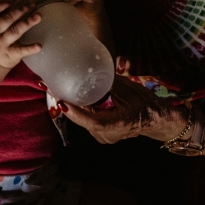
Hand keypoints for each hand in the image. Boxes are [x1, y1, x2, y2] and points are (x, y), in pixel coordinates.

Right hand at [0, 0, 41, 69]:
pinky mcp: (10, 54)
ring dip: (27, 22)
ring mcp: (2, 44)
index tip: (12, 0)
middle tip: (32, 4)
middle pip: (7, 19)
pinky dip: (30, 48)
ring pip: (15, 31)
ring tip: (38, 16)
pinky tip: (39, 45)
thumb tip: (15, 2)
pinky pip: (21, 50)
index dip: (1, 5)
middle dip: (20, 10)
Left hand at [60, 75, 186, 143]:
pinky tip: (67, 95)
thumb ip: (113, 83)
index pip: (94, 121)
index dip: (77, 113)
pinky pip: (86, 120)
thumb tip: (95, 67)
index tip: (62, 102)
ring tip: (53, 88)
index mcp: (119, 124)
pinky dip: (77, 109)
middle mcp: (108, 135)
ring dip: (69, 105)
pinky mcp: (101, 134)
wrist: (156, 121)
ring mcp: (103, 137)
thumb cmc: (146, 104)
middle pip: (83, 120)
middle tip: (48, 86)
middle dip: (65, 104)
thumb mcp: (131, 90)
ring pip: (82, 120)